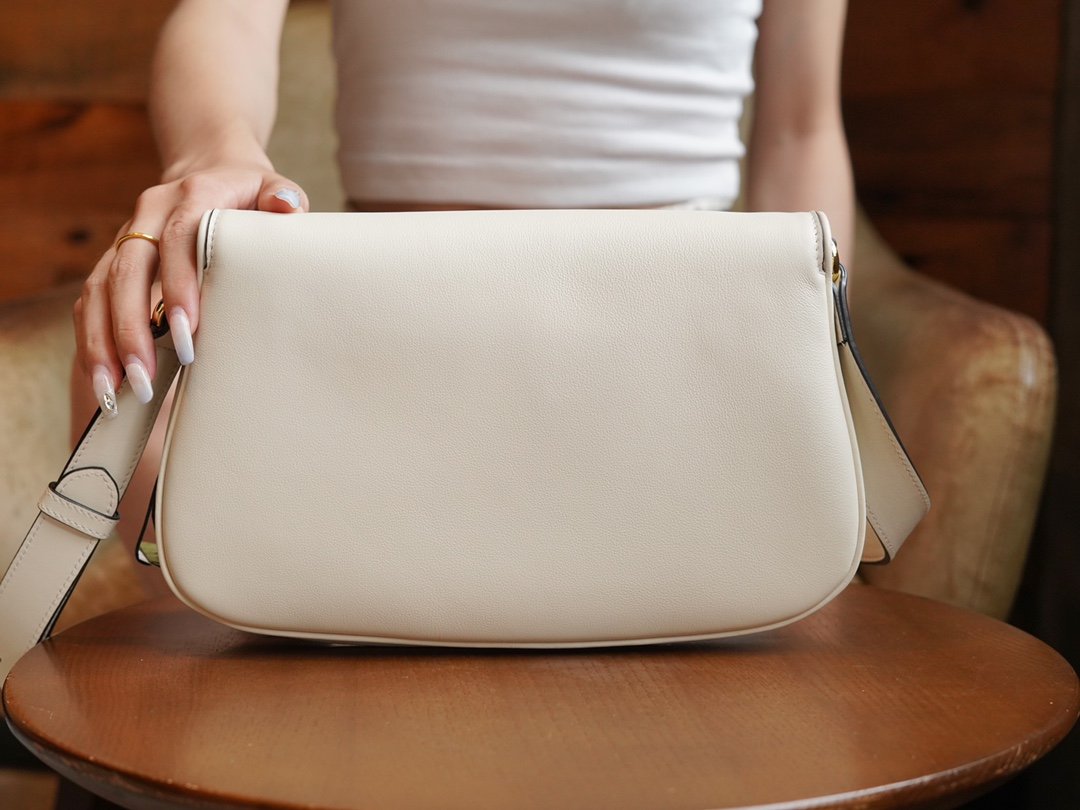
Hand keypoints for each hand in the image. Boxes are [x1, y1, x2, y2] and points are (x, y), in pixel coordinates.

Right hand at [74, 163, 307, 415]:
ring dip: (104, 341)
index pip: (179, 238)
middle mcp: (150, 214)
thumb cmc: (252, 196)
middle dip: (133, 327)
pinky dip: (94, 339)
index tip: (188, 332)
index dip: (179, 283)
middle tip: (146, 377)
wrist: (213, 172)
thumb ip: (282, 199)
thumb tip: (286, 208)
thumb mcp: (273, 190)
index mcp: (192, 195)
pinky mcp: (114, 260)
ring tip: (114, 389)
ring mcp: (127, 237)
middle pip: (129, 269)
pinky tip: (104, 379)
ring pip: (101, 288)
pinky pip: (92, 300)